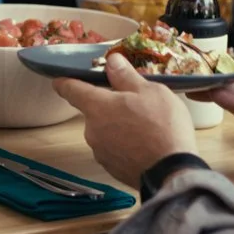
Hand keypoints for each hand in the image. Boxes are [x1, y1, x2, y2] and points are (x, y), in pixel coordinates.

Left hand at [52, 54, 197, 189]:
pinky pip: (114, 149)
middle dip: (109, 106)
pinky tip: (145, 145)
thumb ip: (125, 76)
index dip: (65, 82)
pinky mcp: (110, 168)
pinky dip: (125, 145)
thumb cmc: (162, 126)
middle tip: (135, 104)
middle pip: (93, 111)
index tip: (60, 79)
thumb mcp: (149, 91)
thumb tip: (111, 61)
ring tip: (146, 127)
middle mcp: (91, 129)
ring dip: (118, 126)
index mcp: (97, 107)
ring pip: (105, 131)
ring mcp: (99, 151)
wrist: (172, 172)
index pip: (70, 89)